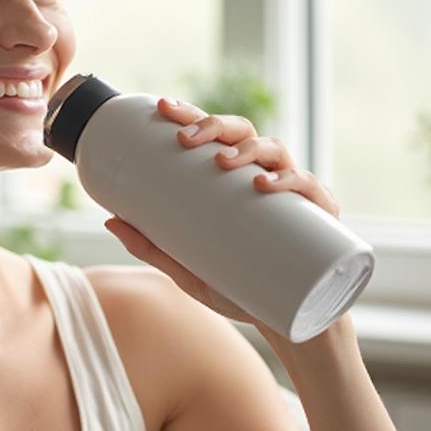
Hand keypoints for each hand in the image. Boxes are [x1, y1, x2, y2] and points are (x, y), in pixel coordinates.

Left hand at [102, 96, 341, 331]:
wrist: (284, 322)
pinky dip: (290, 180)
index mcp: (235, 178)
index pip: (214, 135)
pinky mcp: (321, 215)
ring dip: (248, 149)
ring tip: (224, 162)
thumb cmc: (237, 287)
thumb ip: (151, 246)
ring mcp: (294, 192)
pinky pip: (309, 187)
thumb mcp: (187, 269)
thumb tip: (110, 221)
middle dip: (214, 126)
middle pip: (242, 132)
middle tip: (186, 139)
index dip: (192, 115)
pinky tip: (267, 184)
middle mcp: (265, 174)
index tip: (163, 108)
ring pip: (275, 150)